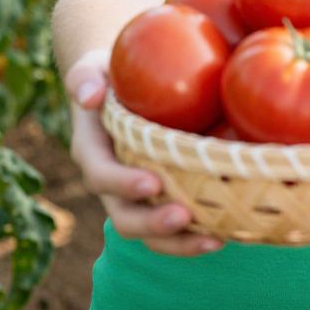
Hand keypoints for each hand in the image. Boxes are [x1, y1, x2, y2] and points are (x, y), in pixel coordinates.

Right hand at [64, 48, 224, 256]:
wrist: (122, 85)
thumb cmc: (109, 72)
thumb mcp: (92, 67)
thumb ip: (84, 77)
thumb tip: (89, 96)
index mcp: (93, 152)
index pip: (102, 175)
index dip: (123, 184)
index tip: (152, 183)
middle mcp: (112, 183)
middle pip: (126, 216)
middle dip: (152, 224)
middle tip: (183, 216)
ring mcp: (136, 196)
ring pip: (151, 233)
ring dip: (179, 242)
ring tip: (212, 240)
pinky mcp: (161, 198)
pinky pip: (174, 227)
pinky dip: (196, 236)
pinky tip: (226, 233)